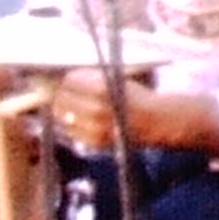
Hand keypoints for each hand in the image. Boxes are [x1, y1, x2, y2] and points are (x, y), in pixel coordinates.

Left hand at [49, 73, 218, 155]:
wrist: (156, 121)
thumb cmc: (137, 97)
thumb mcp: (115, 78)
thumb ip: (91, 79)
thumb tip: (66, 80)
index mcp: (100, 88)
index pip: (70, 81)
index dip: (70, 80)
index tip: (72, 82)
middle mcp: (94, 108)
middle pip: (62, 99)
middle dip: (64, 96)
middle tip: (70, 95)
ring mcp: (93, 127)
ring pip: (63, 117)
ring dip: (66, 111)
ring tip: (75, 109)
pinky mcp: (94, 141)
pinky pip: (71, 132)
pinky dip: (72, 126)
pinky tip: (82, 122)